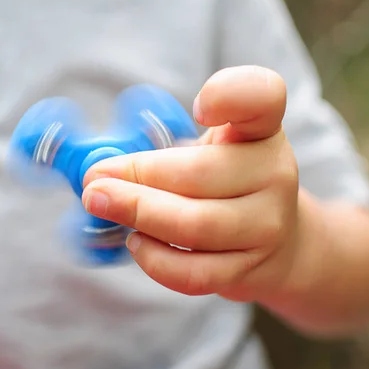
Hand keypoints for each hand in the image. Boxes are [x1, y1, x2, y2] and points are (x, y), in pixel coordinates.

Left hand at [81, 66, 299, 301]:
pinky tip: (137, 242)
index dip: (230, 96)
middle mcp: (274, 172)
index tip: (199, 108)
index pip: (262, 96)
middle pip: (199, 174)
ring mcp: (268, 224)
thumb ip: (163, 149)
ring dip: (138, 215)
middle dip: (136, 178)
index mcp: (261, 129)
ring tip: (104, 207)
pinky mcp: (250, 268)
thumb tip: (96, 173)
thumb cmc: (225, 183)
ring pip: (195, 226)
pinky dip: (154, 259)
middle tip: (94, 183)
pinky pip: (193, 272)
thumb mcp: (209, 149)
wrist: (274, 240)